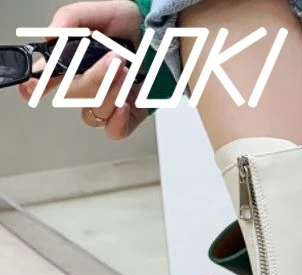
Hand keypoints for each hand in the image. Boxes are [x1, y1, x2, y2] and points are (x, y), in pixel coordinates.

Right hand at [18, 2, 147, 139]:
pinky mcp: (128, 116)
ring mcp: (107, 102)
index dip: (35, 86)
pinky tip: (125, 103)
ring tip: (126, 72)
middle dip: (94, 79)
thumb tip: (51, 34)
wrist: (164, 39)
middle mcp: (87, 85)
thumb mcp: (100, 13)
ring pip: (94, 112)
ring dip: (109, 93)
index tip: (35, 85)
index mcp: (71, 63)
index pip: (45, 80)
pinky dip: (118, 120)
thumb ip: (72, 19)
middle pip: (74, 96)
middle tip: (114, 60)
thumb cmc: (131, 27)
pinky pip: (115, 131)